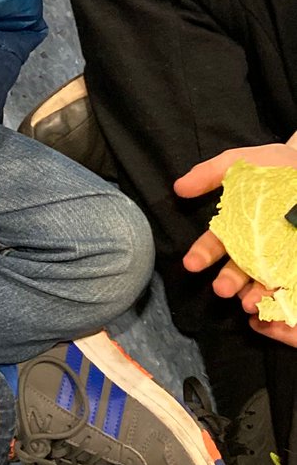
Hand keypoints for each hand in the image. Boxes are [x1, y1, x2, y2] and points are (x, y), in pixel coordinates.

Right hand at [178, 140, 296, 347]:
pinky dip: (280, 294)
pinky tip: (274, 299)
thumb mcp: (238, 163)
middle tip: (222, 289)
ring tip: (249, 301)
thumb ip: (208, 174)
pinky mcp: (295, 262)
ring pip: (262, 280)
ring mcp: (278, 256)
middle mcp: (254, 246)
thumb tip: (179, 187)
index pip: (215, 244)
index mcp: (236, 227)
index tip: (191, 264)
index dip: (202, 254)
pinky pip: (288, 282)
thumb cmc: (273, 166)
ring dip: (254, 293)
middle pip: (238, 268)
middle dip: (228, 280)